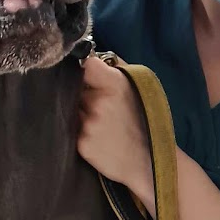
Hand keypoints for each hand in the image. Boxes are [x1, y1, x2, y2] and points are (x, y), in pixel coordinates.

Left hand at [77, 57, 153, 205]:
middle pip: (75, 88)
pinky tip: (95, 135)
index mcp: (114, 84)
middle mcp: (98, 102)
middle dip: (81, 93)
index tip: (87, 76)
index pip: (87, 65)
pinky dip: (79, 129)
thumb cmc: (143, 121)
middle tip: (96, 104)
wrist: (148, 162)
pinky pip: (72, 128)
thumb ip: (112, 71)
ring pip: (71, 108)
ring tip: (97, 121)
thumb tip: (89, 57)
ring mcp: (88, 124)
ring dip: (78, 111)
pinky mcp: (81, 143)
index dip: (85, 69)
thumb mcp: (135, 89)